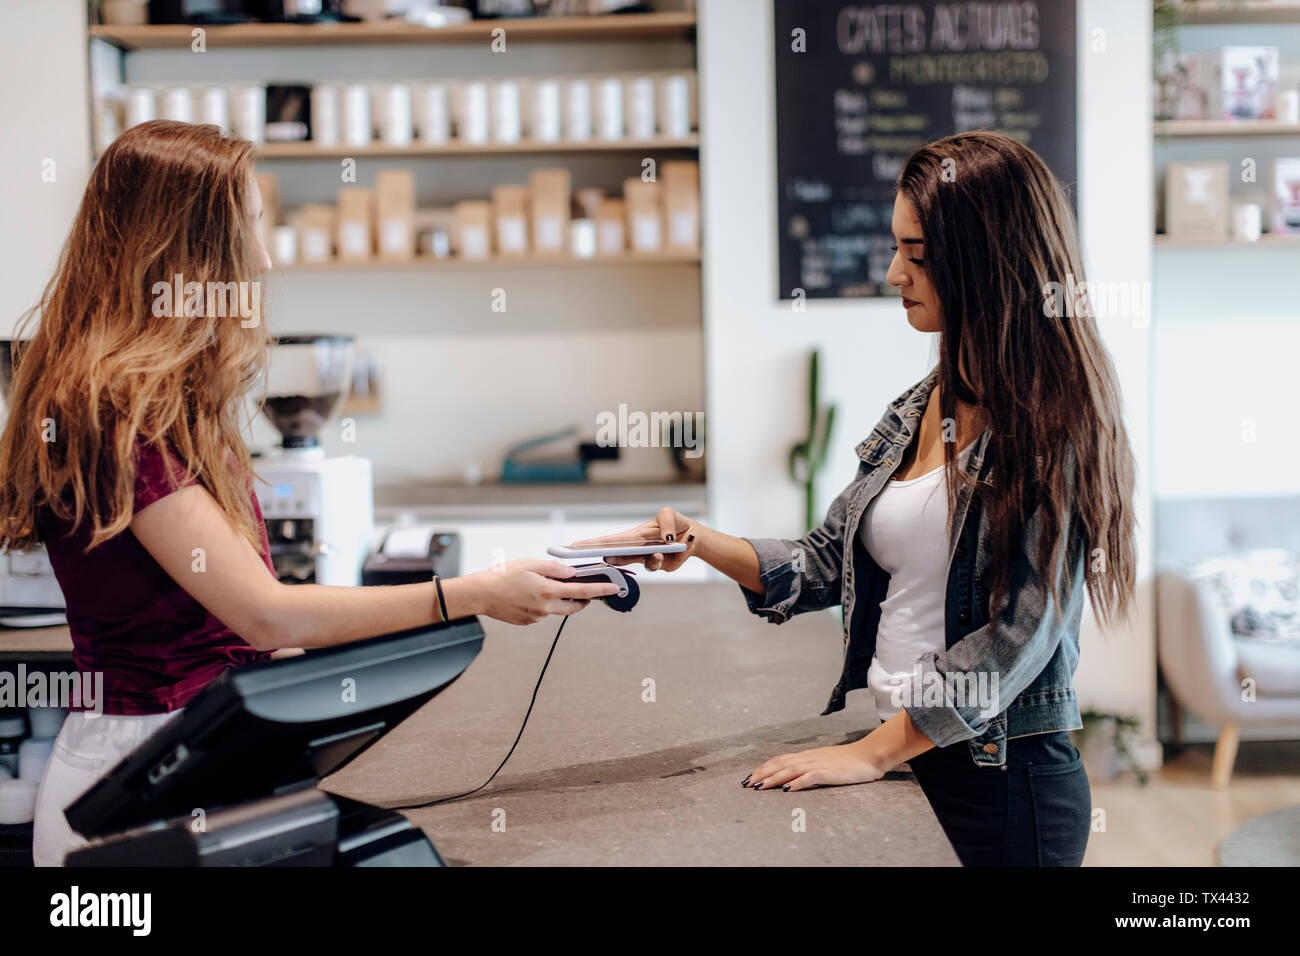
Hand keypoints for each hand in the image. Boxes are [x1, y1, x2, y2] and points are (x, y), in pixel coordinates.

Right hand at [464, 558, 620, 625]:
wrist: (480, 594)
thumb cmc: (502, 575)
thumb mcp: (530, 564)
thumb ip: (554, 568)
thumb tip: (571, 573)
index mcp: (548, 591)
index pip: (582, 591)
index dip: (600, 590)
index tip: (613, 589)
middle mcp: (545, 608)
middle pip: (574, 606)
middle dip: (583, 598)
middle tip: (585, 590)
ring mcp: (537, 617)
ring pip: (557, 609)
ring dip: (560, 599)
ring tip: (545, 586)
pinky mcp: (528, 622)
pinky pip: (543, 612)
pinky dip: (544, 603)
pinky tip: (529, 594)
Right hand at [570, 507, 701, 571]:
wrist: (692, 538)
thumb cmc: (676, 523)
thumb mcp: (670, 514)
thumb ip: (666, 522)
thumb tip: (664, 538)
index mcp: (633, 534)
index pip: (610, 540)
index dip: (593, 544)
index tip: (575, 546)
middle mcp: (635, 547)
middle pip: (613, 553)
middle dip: (601, 555)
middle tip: (589, 555)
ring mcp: (644, 558)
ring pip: (631, 562)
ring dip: (637, 560)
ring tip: (654, 553)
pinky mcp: (657, 566)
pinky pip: (651, 567)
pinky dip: (655, 562)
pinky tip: (662, 554)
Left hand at [742, 739, 886, 792]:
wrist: (870, 755)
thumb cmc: (849, 761)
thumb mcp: (825, 762)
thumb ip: (810, 767)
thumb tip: (793, 777)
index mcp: (807, 756)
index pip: (780, 760)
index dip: (763, 768)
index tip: (750, 777)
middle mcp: (809, 758)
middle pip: (780, 764)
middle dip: (761, 774)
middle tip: (746, 784)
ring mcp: (819, 764)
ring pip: (790, 770)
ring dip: (773, 778)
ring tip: (759, 787)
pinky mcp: (829, 772)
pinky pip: (810, 777)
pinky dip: (797, 783)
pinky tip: (787, 789)